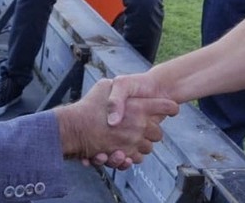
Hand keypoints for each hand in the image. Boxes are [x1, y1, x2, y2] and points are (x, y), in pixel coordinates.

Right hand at [56, 79, 176, 169]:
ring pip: (148, 148)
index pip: (166, 106)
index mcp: (139, 106)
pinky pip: (136, 158)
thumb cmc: (88, 105)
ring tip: (131, 138)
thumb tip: (127, 90)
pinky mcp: (124, 154)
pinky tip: (124, 150)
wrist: (73, 128)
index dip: (169, 107)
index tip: (171, 108)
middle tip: (143, 125)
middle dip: (153, 130)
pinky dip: (131, 156)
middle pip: (159, 133)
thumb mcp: (104, 86)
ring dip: (141, 144)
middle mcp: (139, 125)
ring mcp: (133, 141)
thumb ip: (118, 89)